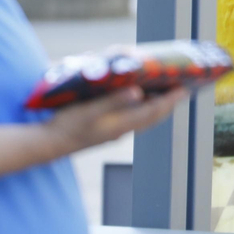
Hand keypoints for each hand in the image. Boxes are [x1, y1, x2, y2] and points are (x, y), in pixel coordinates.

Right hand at [47, 87, 184, 154]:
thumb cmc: (67, 125)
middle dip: (169, 103)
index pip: (153, 111)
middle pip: (153, 116)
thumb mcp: (90, 110)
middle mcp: (121, 129)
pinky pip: (132, 118)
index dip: (170, 100)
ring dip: (157, 106)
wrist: (47, 144)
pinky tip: (138, 100)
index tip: (186, 89)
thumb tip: (138, 92)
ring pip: (143, 118)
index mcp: (121, 125)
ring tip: (166, 93)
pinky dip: (141, 108)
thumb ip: (114, 101)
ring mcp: (114, 131)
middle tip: (183, 89)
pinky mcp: (106, 130)